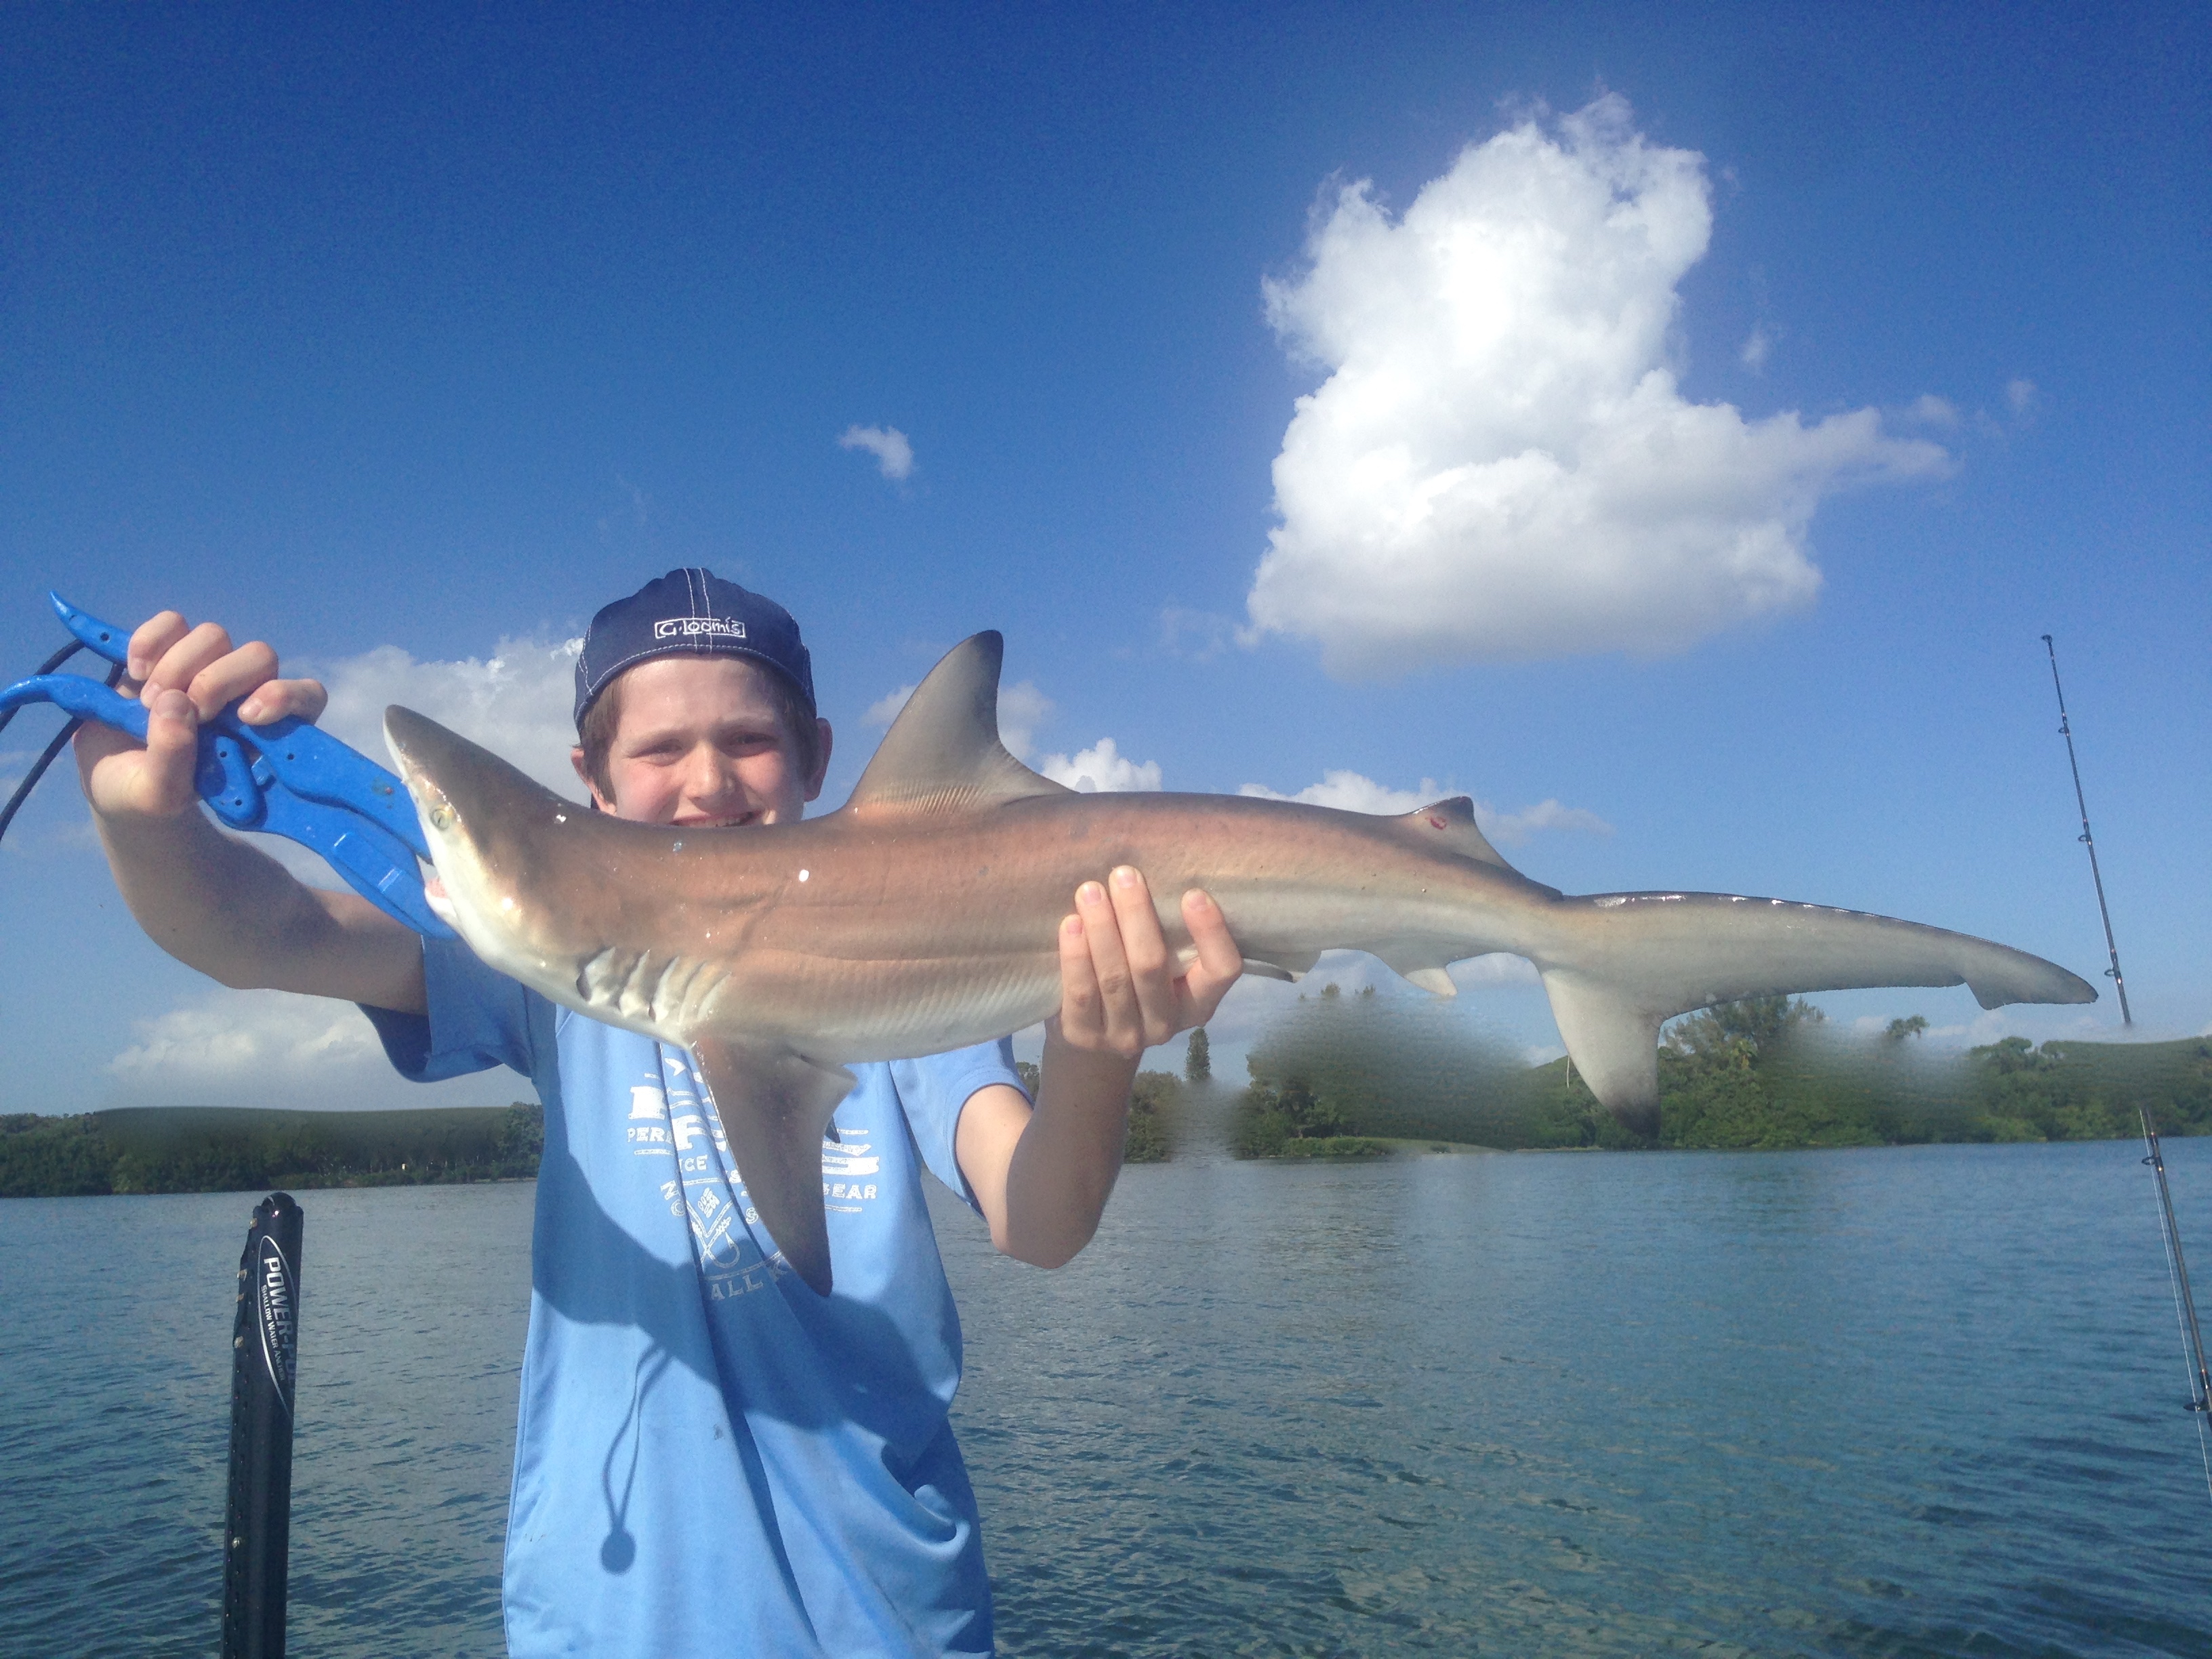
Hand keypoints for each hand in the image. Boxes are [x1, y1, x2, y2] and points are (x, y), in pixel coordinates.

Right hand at [75, 610, 328, 821]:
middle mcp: (243, 693)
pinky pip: (171, 623)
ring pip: (214, 636)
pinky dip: (150, 642)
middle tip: (186, 712)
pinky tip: (135, 671)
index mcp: (262, 733)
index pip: (307, 697)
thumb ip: (172, 761)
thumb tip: (176, 705)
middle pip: (260, 656)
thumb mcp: (157, 793)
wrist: (107, 778)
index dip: (286, 697)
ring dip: (177, 667)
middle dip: (219, 681)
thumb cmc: (146, 791)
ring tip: (147, 704)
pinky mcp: (166, 649)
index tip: (248, 716)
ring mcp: (206, 667)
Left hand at [1053, 866, 1241, 1056]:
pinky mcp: (1085, 1038)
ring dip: (1102, 929)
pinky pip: (1080, 994)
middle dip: (1137, 916)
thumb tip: (1156, 872)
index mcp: (1198, 1004)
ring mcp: (1125, 1035)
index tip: (1193, 893)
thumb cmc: (1135, 980)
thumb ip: (1168, 934)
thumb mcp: (1163, 964)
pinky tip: (1071, 924)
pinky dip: (1075, 956)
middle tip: (1124, 875)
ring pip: (1114, 978)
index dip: (1211, 933)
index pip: (1221, 971)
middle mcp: (1166, 1025)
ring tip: (1090, 891)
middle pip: (1153, 967)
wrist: (1091, 1036)